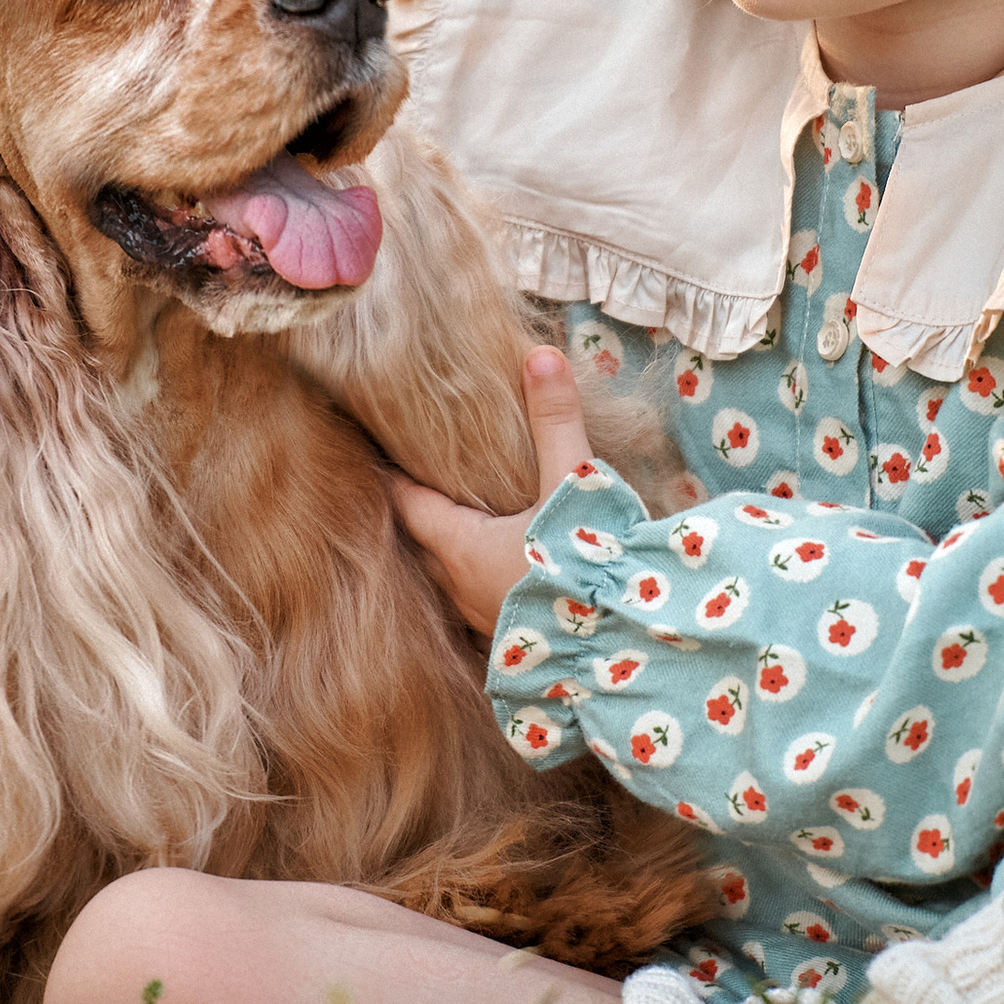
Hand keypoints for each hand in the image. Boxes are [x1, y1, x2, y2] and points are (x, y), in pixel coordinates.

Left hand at [386, 346, 596, 635]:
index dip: (394, 478)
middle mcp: (462, 588)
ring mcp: (487, 622)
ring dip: (451, 556)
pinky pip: (483, 606)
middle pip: (423, 545)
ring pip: (452, 581)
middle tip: (415, 487)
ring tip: (457, 529)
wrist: (624, 648)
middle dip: (419, 517)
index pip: (410, 504)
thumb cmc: (588, 563)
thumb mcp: (571, 481)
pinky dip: (482, 585)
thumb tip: (540, 354)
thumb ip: (555, 420)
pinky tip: (501, 579)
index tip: (378, 456)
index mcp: (461, 546)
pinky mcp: (517, 645)